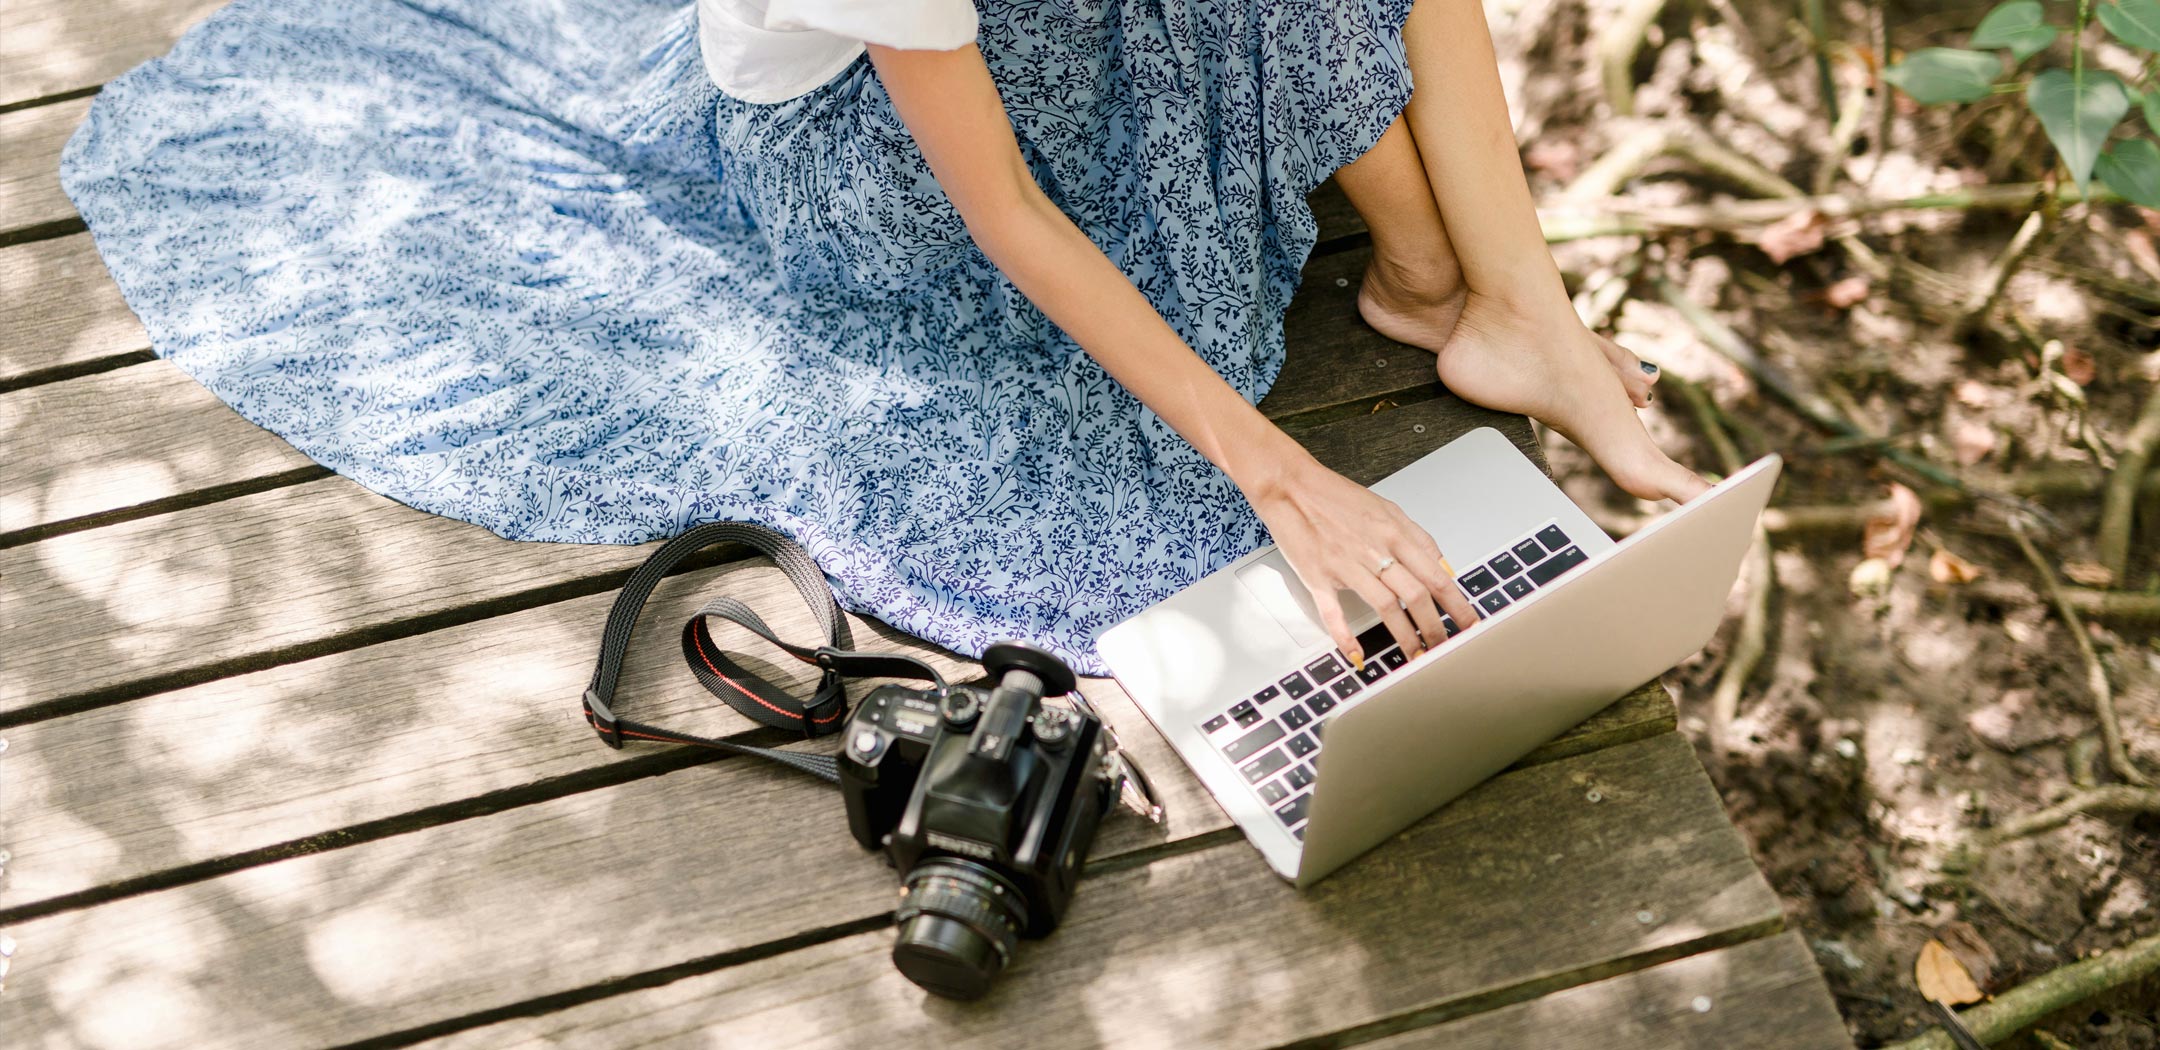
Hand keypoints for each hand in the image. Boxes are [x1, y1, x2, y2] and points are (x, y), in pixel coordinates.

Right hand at [1242, 455, 1480, 664]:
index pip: (1435, 575)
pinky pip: (1333, 612)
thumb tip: (1444, 567)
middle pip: (1416, 594)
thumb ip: (1418, 539)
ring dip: (1405, 636)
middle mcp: (1374, 549)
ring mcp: (1345, 565)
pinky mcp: (1317, 576)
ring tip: (1416, 654)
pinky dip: (1345, 636)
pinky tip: (1357, 654)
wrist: (1290, 486)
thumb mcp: (1387, 509)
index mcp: (1394, 533)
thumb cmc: (1336, 497)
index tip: (1469, 624)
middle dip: (1436, 627)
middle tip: (1445, 647)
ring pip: (1385, 606)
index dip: (1456, 603)